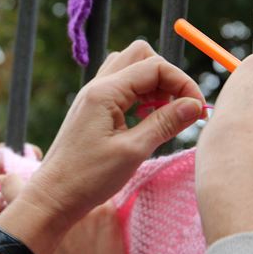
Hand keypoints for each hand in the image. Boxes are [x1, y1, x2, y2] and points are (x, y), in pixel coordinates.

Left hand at [0, 41, 204, 253]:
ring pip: (130, 69)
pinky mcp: (93, 110)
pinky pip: (121, 87)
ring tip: (162, 115)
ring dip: (152, 85)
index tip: (198, 109)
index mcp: (105, 91)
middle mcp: (97, 86)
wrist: (54, 197)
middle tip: (177, 108)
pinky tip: (145, 120)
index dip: (182, 83)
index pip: (154, 66)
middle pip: (141, 56)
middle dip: (167, 77)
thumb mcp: (133, 151)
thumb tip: (195, 105)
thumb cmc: (88, 178)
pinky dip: (139, 95)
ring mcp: (93, 96)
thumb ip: (165, 123)